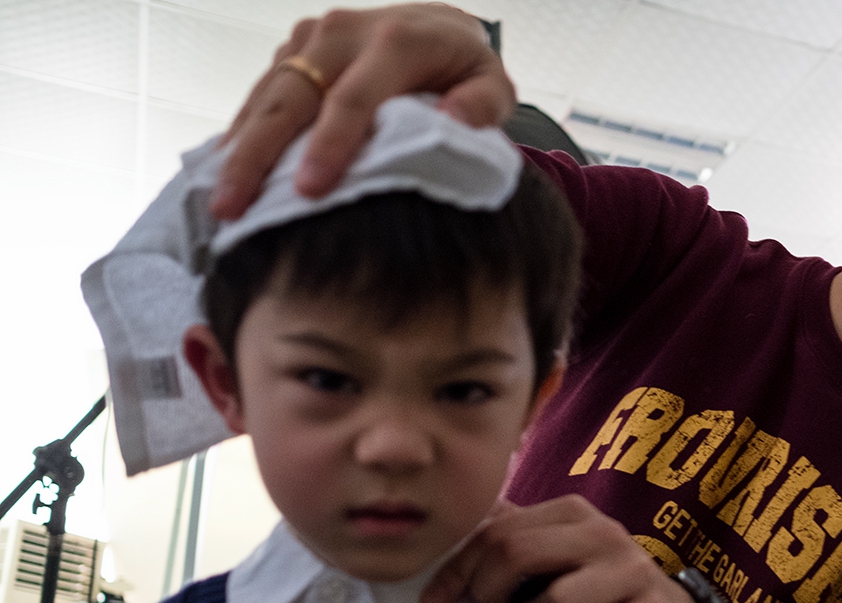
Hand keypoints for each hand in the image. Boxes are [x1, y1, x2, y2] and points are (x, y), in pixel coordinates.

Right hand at [212, 3, 516, 218]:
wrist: (436, 25)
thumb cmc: (465, 69)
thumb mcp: (492, 83)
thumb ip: (482, 104)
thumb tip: (453, 121)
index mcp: (395, 40)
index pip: (354, 98)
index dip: (330, 144)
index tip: (310, 190)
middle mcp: (344, 32)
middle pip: (291, 97)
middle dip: (259, 155)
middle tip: (234, 206)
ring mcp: (312, 38)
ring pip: (266, 95)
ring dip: (239, 149)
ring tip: (218, 201)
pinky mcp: (293, 49)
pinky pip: (260, 93)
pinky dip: (241, 133)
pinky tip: (224, 172)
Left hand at [423, 496, 713, 602]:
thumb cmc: (594, 589)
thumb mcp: (553, 556)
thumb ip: (507, 539)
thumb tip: (443, 535)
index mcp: (571, 513)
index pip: (496, 531)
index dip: (457, 569)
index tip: (435, 602)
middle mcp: (603, 532)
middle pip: (516, 553)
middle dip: (487, 592)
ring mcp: (631, 570)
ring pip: (555, 598)